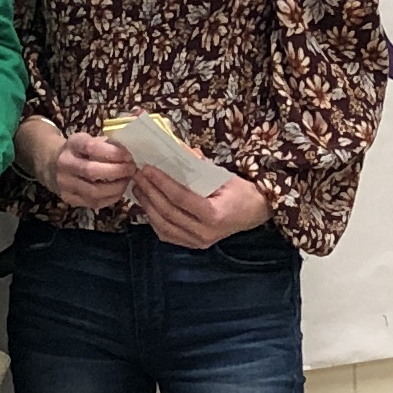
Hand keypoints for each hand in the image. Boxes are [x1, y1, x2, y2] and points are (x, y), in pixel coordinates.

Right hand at [38, 128, 134, 209]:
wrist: (53, 164)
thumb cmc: (81, 151)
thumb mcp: (92, 140)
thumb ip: (109, 146)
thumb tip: (127, 158)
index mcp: (72, 144)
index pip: (92, 147)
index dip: (113, 153)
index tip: (128, 156)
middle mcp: (65, 163)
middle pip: (92, 171)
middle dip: (117, 172)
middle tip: (131, 170)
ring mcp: (64, 184)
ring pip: (93, 191)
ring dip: (116, 188)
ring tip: (126, 181)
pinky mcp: (69, 199)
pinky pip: (93, 203)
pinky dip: (110, 198)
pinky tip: (118, 191)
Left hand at [135, 164, 270, 249]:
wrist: (253, 213)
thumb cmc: (241, 192)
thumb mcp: (223, 175)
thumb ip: (198, 165)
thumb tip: (175, 148)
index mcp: (214, 215)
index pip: (181, 198)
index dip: (162, 183)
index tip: (148, 169)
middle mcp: (204, 233)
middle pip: (168, 213)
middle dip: (150, 192)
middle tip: (138, 175)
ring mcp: (197, 242)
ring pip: (163, 226)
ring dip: (147, 206)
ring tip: (138, 187)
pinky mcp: (192, 244)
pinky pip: (167, 234)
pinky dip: (154, 219)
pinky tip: (147, 204)